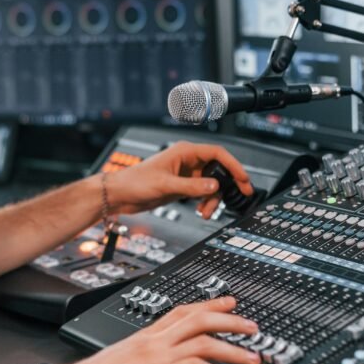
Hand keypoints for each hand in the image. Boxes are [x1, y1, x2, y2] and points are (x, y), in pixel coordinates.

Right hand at [62, 297, 259, 363]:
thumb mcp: (120, 360)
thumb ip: (142, 356)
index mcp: (144, 334)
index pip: (181, 310)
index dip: (208, 304)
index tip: (228, 303)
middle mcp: (153, 340)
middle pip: (198, 317)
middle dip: (229, 319)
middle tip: (251, 325)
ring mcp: (156, 355)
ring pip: (204, 340)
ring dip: (233, 348)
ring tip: (252, 357)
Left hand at [106, 141, 252, 218]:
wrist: (120, 195)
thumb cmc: (135, 182)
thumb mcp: (166, 185)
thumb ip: (192, 187)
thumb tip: (214, 187)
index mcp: (185, 152)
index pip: (217, 154)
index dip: (233, 165)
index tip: (243, 178)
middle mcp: (187, 161)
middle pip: (218, 169)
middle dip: (228, 184)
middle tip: (241, 195)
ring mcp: (186, 174)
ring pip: (211, 184)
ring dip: (213, 198)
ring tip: (207, 211)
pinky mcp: (182, 186)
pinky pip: (202, 193)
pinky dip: (205, 202)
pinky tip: (201, 211)